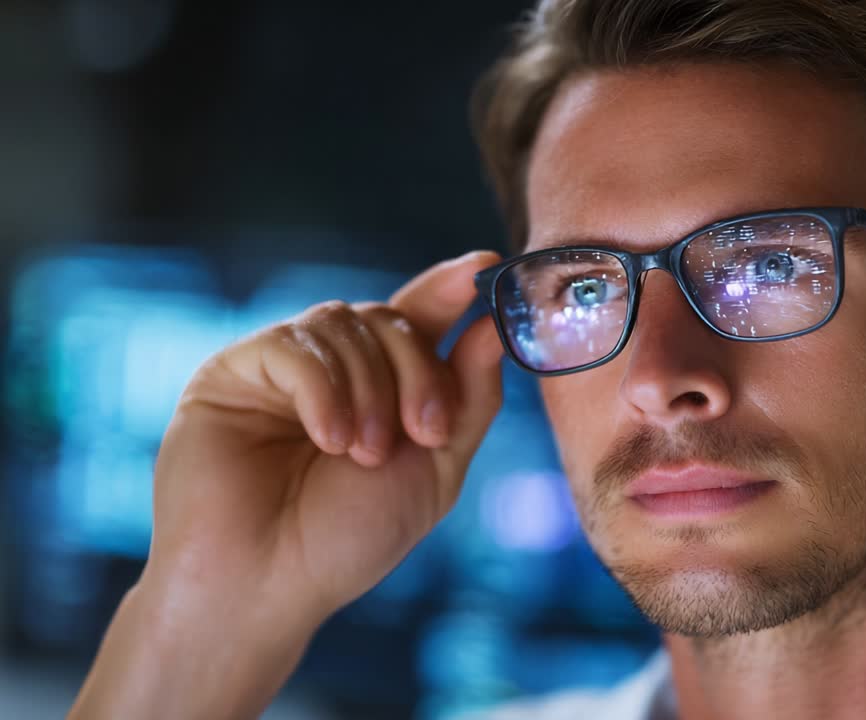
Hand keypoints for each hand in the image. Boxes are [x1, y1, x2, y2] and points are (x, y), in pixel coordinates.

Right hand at [147, 250, 504, 625]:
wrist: (264, 586)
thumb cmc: (348, 539)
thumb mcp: (434, 470)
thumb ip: (468, 398)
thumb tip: (495, 325)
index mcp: (382, 388)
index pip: (418, 318)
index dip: (450, 289)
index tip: (487, 266)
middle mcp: (334, 369)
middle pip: (391, 319)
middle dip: (419, 371)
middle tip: (425, 432)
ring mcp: (282, 368)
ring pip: (345, 323)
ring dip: (371, 390)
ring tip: (363, 454)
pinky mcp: (233, 371)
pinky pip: (293, 346)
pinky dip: (324, 390)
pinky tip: (328, 439)